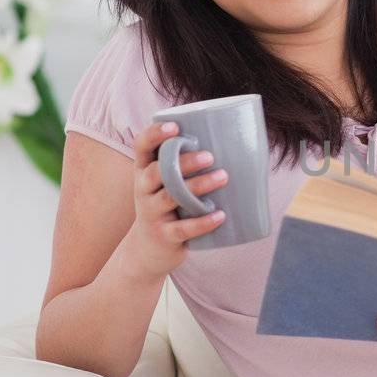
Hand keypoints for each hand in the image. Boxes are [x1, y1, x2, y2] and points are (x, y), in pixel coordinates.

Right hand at [120, 121, 228, 279]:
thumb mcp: (166, 184)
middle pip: (157, 171)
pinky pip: (183, 228)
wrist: (148, 250)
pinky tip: (220, 215)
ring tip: (223, 177)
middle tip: (210, 156)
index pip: (141, 147)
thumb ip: (184, 165)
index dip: (154, 135)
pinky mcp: (164, 236)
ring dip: (198, 186)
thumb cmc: (167, 206)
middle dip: (182, 162)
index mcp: (143, 171)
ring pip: (171, 197)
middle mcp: (143, 189)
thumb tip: (235, 140)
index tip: (175, 126)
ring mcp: (151, 213)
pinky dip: (202, 222)